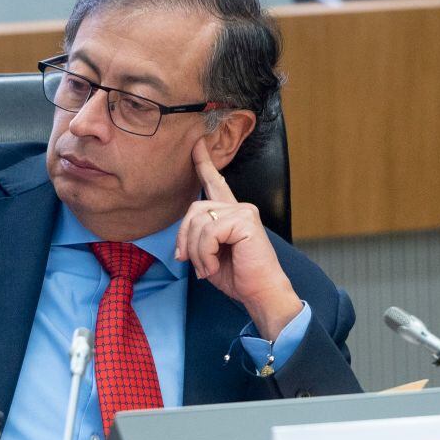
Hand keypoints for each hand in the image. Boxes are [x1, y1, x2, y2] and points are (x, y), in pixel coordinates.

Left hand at [175, 139, 302, 339]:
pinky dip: (205, 254)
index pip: (215, 183)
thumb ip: (196, 239)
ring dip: (196, 252)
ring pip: (198, 223)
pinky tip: (215, 266)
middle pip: (193, 210)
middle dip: (184, 239)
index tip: (196, 146)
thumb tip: (179, 246)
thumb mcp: (208, 255)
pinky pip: (208, 233)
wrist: (260, 293)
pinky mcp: (245, 220)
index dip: (204, 164)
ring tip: (208, 268)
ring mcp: (243, 211)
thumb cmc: (238, 277)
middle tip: (190, 262)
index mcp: (231, 214)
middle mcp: (239, 207)